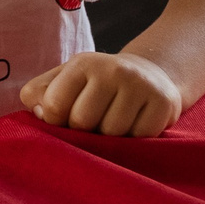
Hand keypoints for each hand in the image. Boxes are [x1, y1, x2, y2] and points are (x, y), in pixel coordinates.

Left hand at [20, 49, 182, 136]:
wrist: (150, 75)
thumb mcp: (64, 80)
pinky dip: (134, 139)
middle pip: (82, 122)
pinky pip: (140, 138)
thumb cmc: (96, 84)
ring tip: (114, 122)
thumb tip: (41, 114)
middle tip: (93, 123)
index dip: (55, 122)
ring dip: (109, 138)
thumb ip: (39, 94)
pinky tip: (135, 123)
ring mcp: (141, 85)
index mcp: (82, 63)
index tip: (64, 120)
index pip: (54, 105)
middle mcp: (113, 70)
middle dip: (83, 131)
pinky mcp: (164, 102)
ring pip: (112, 133)